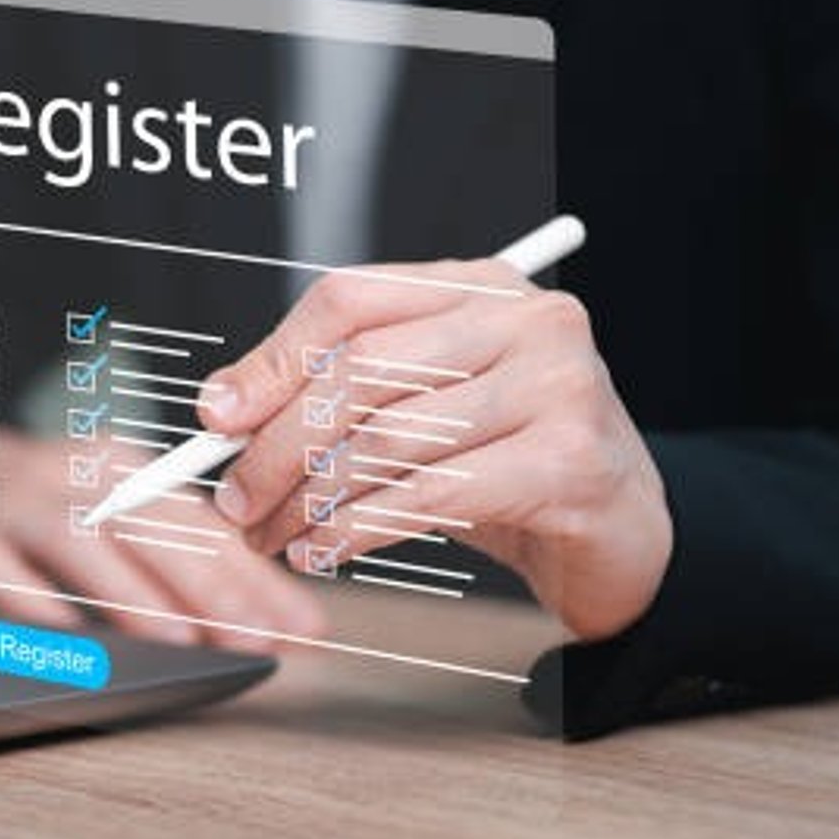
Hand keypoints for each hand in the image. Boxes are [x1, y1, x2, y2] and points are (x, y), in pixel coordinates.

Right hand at [0, 427, 325, 651]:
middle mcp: (71, 479)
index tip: (303, 625)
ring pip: (80, 543)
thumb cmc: (39, 512)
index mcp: (120, 471)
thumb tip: (279, 616)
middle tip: (257, 640)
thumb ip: (182, 558)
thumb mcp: (110, 514)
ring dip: (133, 594)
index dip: (256, 574)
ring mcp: (12, 506)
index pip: (201, 522)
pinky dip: (33, 606)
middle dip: (212, 588)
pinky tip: (68, 641)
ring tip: (181, 643)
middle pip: (150, 527)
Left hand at [196, 259, 670, 639]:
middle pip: (360, 371)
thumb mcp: (422, 410)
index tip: (218, 416)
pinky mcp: (568, 460)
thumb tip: (226, 408)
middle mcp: (526, 319)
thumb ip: (342, 394)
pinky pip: (429, 494)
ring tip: (275, 536)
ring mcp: (558, 384)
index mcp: (480, 286)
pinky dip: (359, 531)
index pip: (349, 300)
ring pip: (387, 439)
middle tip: (237, 501)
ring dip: (310, 500)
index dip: (271, 360)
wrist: (620, 532)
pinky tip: (325, 552)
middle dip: (279, 445)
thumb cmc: (508, 465)